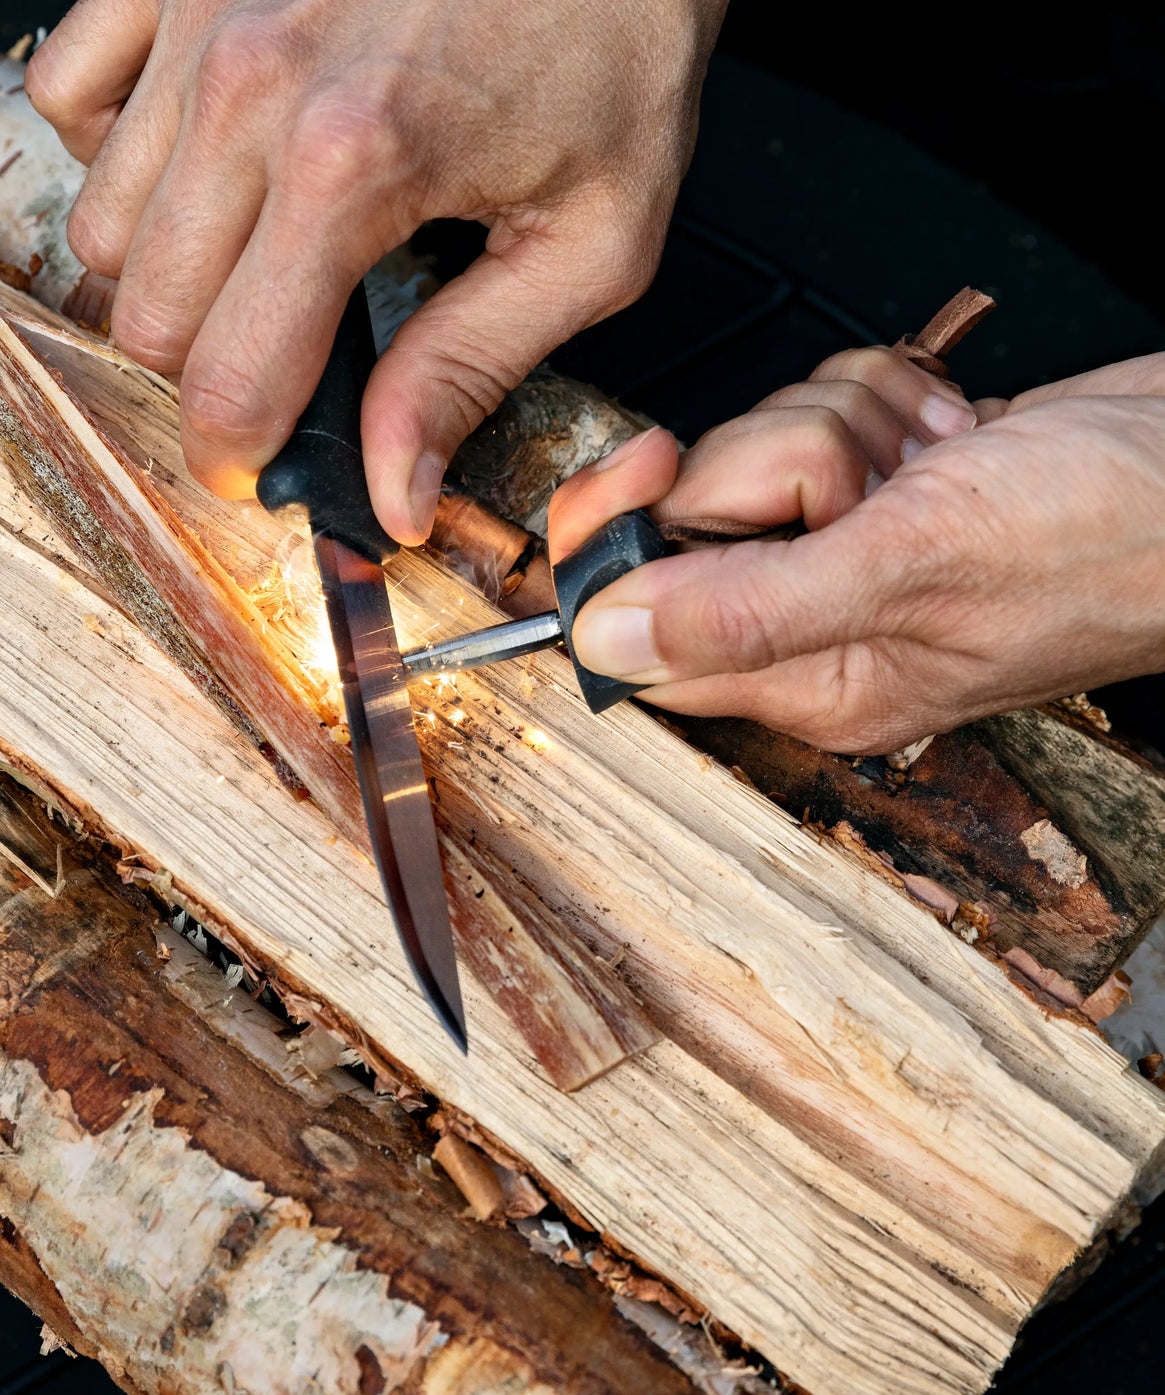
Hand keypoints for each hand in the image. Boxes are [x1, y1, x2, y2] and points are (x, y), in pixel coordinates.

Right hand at [26, 0, 727, 539]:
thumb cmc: (612, 36)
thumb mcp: (591, 240)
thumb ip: (470, 370)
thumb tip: (392, 492)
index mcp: (351, 168)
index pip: (229, 379)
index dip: (237, 451)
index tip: (261, 462)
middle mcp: (249, 86)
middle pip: (149, 316)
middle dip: (209, 365)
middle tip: (284, 355)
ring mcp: (198, 16)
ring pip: (101, 223)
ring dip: (169, 268)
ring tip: (261, 250)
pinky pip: (66, 93)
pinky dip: (115, 150)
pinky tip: (200, 162)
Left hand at [550, 351, 1164, 752]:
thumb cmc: (1111, 540)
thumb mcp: (912, 571)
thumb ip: (746, 610)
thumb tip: (602, 635)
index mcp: (808, 681)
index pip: (639, 629)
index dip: (618, 540)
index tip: (657, 466)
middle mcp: (814, 623)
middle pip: (692, 514)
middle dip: (775, 461)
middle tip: (866, 484)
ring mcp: (846, 545)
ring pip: (756, 448)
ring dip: (841, 423)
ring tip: (931, 462)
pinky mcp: (877, 481)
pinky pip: (815, 409)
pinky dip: (877, 395)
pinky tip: (946, 434)